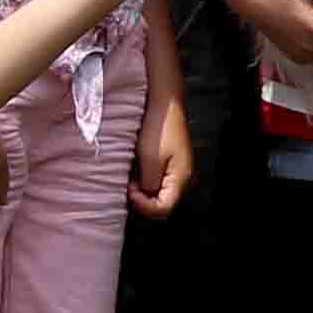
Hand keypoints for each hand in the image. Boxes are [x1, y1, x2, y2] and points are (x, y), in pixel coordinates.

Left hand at [133, 85, 193, 216]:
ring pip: (160, 193)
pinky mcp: (172, 163)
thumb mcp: (150, 158)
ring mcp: (178, 170)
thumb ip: (149, 183)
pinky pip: (160, 181)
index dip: (144, 206)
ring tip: (131, 177)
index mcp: (181, 179)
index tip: (130, 191)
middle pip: (164, 203)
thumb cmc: (158, 128)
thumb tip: (146, 195)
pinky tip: (136, 170)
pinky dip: (146, 180)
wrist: (164, 103)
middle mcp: (184, 178)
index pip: (164, 209)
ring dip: (144, 191)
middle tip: (129, 186)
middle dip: (144, 200)